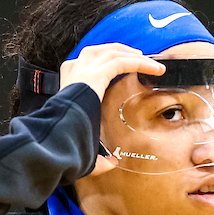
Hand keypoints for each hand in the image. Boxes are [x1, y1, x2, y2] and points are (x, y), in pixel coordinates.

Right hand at [61, 44, 164, 175]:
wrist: (57, 135)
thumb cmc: (64, 141)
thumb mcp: (81, 143)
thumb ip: (97, 153)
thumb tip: (112, 163)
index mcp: (66, 85)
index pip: (83, 64)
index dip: (102, 62)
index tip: (119, 67)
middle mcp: (73, 72)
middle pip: (98, 51)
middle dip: (118, 50)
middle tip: (137, 56)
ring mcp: (84, 70)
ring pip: (112, 52)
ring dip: (132, 54)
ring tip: (149, 60)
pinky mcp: (97, 73)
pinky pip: (123, 61)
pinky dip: (141, 63)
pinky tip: (156, 69)